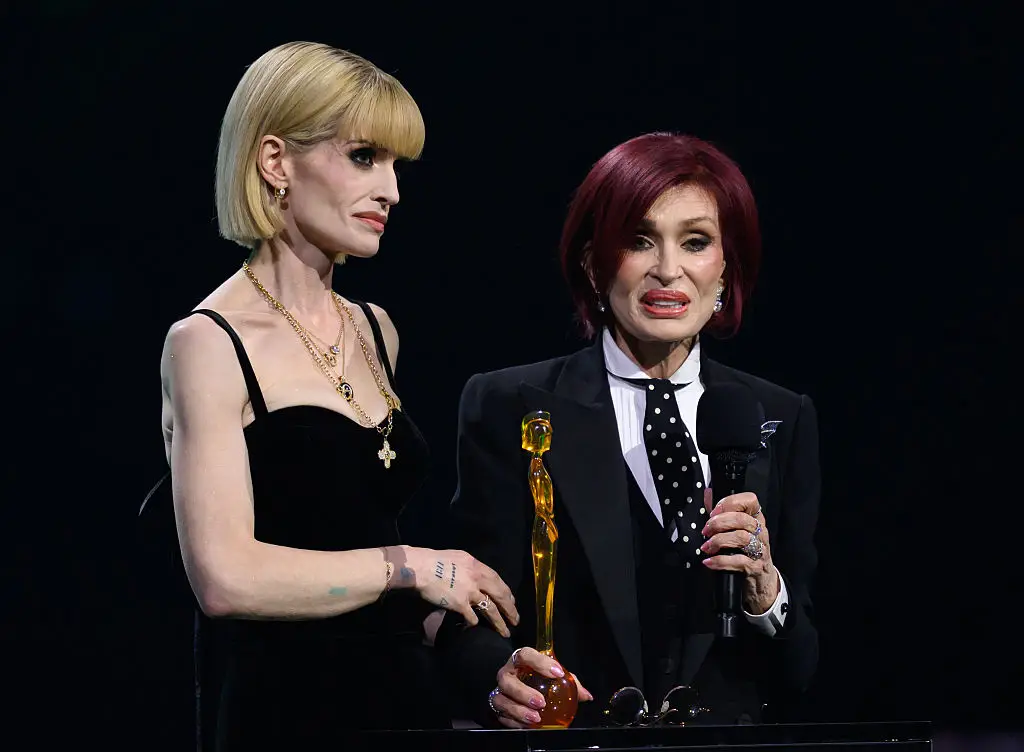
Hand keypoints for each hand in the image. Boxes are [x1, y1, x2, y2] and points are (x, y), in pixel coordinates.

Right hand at [399, 546, 518, 637]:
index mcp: (477, 565)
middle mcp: (477, 578)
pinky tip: (476, 627)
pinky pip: (472, 617)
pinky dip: (475, 623)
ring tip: (505, 631)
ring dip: (499, 622)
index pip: (497, 579)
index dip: (506, 592)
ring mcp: (470, 592)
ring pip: (491, 609)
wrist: (421, 568)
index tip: (511, 600)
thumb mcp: (458, 558)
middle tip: (516, 619)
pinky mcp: (460, 604)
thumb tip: (476, 577)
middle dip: (510, 608)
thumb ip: (470, 568)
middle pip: (500, 595)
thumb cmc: (434, 561)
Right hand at [489, 647, 592, 728]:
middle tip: (541, 702)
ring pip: (501, 699)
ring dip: (519, 710)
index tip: (558, 672)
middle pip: (508, 680)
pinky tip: (527, 726)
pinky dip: (515, 722)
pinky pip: (502, 715)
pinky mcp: (497, 706)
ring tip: (535, 718)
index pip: (526, 654)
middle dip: (524, 692)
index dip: (540, 662)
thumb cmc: (539, 676)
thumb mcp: (554, 675)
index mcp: (521, 660)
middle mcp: (507, 673)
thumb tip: (586, 696)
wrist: (520, 684)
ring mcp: (500, 690)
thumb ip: (570, 682)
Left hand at [699, 492, 778, 613]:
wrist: (761, 581)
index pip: (750, 501)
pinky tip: (709, 562)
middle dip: (719, 523)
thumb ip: (723, 513)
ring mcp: (760, 550)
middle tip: (705, 531)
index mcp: (756, 519)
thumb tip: (707, 494)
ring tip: (706, 547)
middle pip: (742, 519)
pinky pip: (739, 561)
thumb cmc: (745, 552)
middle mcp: (761, 532)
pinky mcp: (756, 567)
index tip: (713, 512)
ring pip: (742, 538)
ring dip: (719, 541)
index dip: (730, 503)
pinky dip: (721, 561)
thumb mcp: (736, 531)